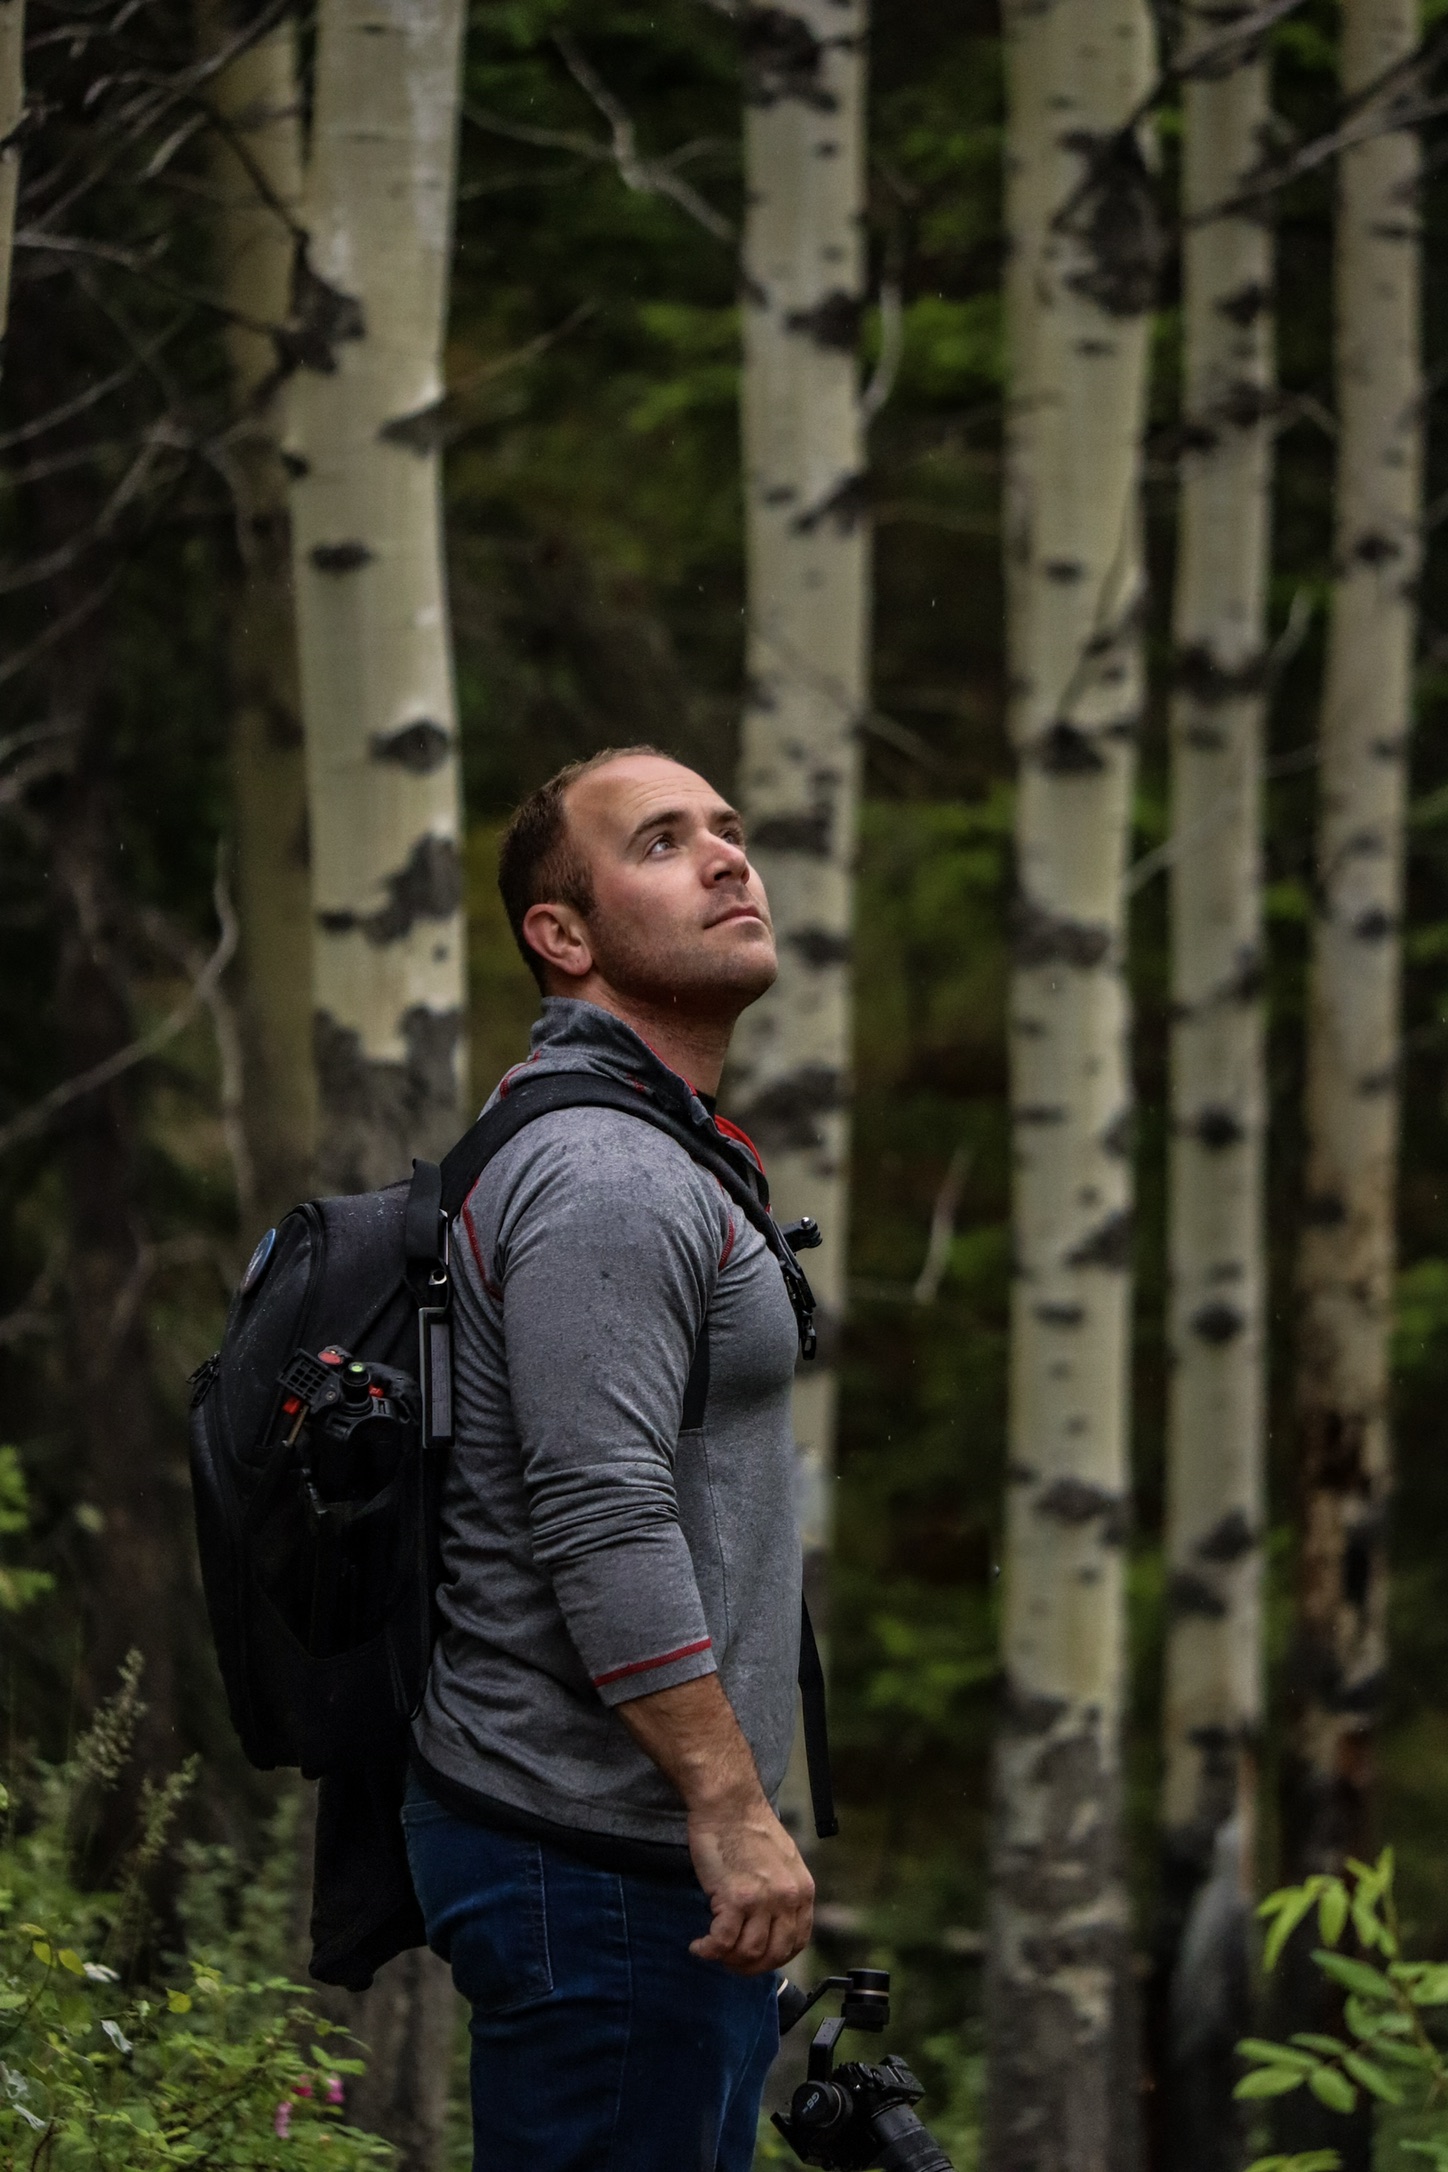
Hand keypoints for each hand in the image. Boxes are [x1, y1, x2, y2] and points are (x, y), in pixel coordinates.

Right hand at [686, 1793, 813, 1974]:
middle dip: (749, 1966)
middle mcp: (787, 1898)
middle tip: (730, 1961)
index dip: (773, 1958)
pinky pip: (722, 1942)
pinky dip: (708, 1950)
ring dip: (727, 1959)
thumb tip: (770, 1924)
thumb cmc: (748, 1827)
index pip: (796, 1943)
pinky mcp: (734, 1898)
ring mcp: (762, 1900)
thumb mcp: (782, 1862)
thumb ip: (782, 1892)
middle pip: (772, 1955)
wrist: (728, 1804)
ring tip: (712, 1950)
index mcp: (802, 1890)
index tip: (755, 1958)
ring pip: (748, 1953)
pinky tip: (699, 1946)